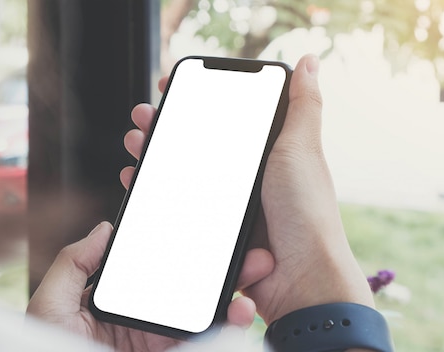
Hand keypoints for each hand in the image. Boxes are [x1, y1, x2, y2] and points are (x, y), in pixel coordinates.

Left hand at [27, 222, 273, 351]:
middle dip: (220, 266)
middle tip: (245, 248)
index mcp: (117, 298)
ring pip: (205, 310)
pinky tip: (241, 309)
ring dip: (234, 290)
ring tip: (253, 270)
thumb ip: (73, 263)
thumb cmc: (47, 348)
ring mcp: (159, 338)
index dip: (181, 246)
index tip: (204, 227)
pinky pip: (204, 338)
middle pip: (189, 285)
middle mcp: (142, 317)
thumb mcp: (51, 302)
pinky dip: (230, 324)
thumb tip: (104, 228)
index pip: (153, 266)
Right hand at [122, 55, 373, 326]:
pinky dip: (155, 194)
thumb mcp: (302, 149)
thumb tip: (308, 62)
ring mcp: (229, 207)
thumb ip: (302, 106)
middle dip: (165, 129)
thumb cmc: (307, 212)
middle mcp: (246, 178)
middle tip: (142, 119)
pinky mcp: (215, 233)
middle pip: (196, 146)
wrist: (300, 277)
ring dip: (154, 158)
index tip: (170, 89)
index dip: (195, 103)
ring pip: (181, 176)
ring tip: (135, 145)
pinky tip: (136, 182)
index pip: (223, 119)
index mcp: (265, 155)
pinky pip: (177, 209)